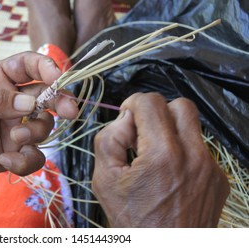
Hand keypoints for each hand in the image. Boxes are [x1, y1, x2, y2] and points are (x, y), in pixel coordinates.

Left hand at [0, 52, 77, 186]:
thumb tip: (29, 103)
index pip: (28, 66)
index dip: (46, 66)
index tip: (58, 77)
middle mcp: (12, 100)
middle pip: (46, 95)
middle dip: (60, 101)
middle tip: (70, 111)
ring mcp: (17, 125)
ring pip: (44, 125)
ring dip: (34, 132)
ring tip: (14, 137)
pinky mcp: (18, 150)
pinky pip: (35, 155)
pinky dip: (24, 160)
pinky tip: (3, 160)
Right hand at [92, 93, 228, 226]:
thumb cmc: (132, 221)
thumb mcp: (104, 180)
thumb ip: (108, 139)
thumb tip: (126, 119)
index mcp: (162, 155)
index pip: (150, 102)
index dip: (133, 104)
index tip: (126, 120)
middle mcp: (193, 157)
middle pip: (180, 105)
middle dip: (157, 112)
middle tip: (142, 133)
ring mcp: (211, 168)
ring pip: (192, 126)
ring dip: (171, 131)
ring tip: (156, 156)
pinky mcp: (219, 179)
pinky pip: (200, 149)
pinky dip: (183, 152)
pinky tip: (170, 174)